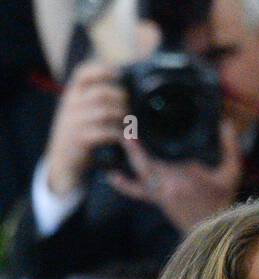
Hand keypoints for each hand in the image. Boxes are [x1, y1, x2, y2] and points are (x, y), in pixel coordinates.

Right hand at [44, 60, 127, 197]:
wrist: (63, 162)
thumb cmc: (77, 136)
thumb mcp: (78, 113)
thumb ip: (90, 100)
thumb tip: (118, 89)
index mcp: (71, 96)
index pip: (83, 74)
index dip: (101, 70)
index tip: (118, 73)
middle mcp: (71, 106)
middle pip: (101, 93)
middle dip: (119, 98)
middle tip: (128, 107)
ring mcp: (75, 123)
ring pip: (105, 112)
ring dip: (121, 117)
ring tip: (128, 124)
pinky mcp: (81, 140)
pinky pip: (105, 132)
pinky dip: (118, 134)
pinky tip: (124, 137)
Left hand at [106, 118, 243, 233]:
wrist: (214, 232)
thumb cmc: (223, 202)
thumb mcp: (232, 174)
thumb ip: (231, 148)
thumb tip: (227, 123)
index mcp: (187, 176)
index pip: (168, 152)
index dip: (154, 137)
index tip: (144, 118)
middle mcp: (170, 185)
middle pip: (146, 160)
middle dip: (134, 142)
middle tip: (126, 121)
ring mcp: (162, 193)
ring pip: (140, 171)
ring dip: (129, 155)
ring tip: (120, 135)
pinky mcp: (158, 201)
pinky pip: (137, 192)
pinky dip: (124, 184)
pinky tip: (111, 175)